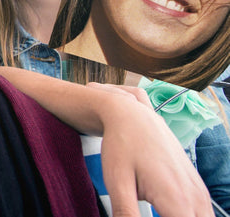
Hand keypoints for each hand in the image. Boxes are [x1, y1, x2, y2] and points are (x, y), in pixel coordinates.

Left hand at [94, 83, 212, 216]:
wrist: (131, 114)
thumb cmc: (121, 145)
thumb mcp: (117, 182)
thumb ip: (126, 214)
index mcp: (177, 201)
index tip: (148, 216)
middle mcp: (195, 199)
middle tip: (148, 213)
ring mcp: (199, 193)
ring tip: (154, 211)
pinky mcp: (197, 189)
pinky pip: (202, 216)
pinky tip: (166, 212)